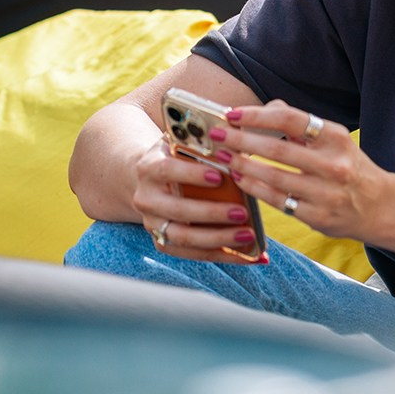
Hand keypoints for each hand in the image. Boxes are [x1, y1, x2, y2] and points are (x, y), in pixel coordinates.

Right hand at [129, 138, 264, 261]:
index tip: (219, 177)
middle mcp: (146, 198)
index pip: (167, 170)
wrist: (152, 178)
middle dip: (211, 213)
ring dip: (217, 239)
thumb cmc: (180, 155)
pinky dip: (220, 255)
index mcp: (149, 167)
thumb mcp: (187, 141)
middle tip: (242, 212)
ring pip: (182, 237)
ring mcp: (152, 223)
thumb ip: (207, 139)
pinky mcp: (162, 241)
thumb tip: (239, 138)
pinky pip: (191, 254)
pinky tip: (246, 255)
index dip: (191, 174)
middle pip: (177, 210)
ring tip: (248, 235)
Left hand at [217, 100, 394, 245]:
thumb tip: (266, 109)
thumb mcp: (335, 140)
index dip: (258, 115)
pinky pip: (278, 201)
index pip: (292, 120)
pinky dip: (255, 189)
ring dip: (243, 166)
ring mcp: (325, 192)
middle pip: (278, 149)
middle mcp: (333, 164)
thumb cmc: (351, 168)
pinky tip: (241, 180)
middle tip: (216, 135)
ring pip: (274, 177)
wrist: (382, 207)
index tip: (233, 114)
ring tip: (224, 157)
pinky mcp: (317, 217)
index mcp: (336, 138)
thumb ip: (302, 125)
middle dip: (241, 141)